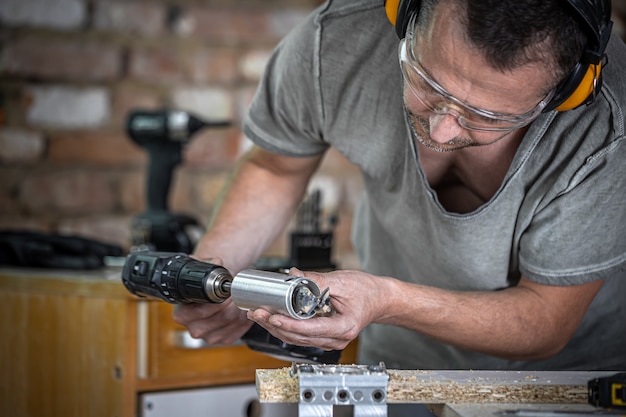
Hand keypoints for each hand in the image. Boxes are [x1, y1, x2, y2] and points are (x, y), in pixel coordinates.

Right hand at [172, 256, 251, 344]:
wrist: (210, 292)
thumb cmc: (205, 283)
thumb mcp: (202, 271)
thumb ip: (207, 265)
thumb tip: (217, 261)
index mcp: (182, 314)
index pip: (203, 310)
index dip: (220, 299)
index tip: (229, 290)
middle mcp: (193, 328)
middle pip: (222, 318)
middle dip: (234, 302)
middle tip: (240, 292)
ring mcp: (208, 337)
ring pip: (232, 323)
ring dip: (241, 309)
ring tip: (243, 298)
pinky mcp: (222, 340)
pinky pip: (239, 331)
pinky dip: (245, 319)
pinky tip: (244, 309)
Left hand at [247, 268, 388, 349]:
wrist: (381, 299)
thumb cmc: (367, 292)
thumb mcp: (342, 282)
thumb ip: (316, 280)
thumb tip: (293, 275)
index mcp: (342, 328)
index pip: (308, 329)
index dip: (287, 324)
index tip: (271, 316)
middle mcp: (335, 339)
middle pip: (298, 337)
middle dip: (274, 325)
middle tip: (256, 313)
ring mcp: (329, 340)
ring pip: (297, 338)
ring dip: (276, 327)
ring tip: (259, 314)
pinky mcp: (324, 335)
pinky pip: (302, 334)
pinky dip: (286, 326)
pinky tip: (273, 317)